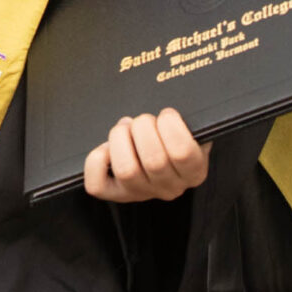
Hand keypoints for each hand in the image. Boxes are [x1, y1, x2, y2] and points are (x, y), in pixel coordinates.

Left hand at [83, 108, 210, 203]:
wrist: (165, 151)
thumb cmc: (176, 132)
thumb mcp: (191, 125)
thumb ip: (188, 116)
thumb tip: (178, 98)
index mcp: (194, 171)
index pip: (182, 152)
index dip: (170, 124)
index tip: (167, 114)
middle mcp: (170, 187)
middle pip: (153, 160)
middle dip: (144, 127)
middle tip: (144, 120)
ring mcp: (142, 192)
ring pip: (126, 170)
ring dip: (121, 139)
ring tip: (125, 128)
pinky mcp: (116, 193)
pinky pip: (98, 184)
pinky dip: (97, 161)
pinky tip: (106, 146)